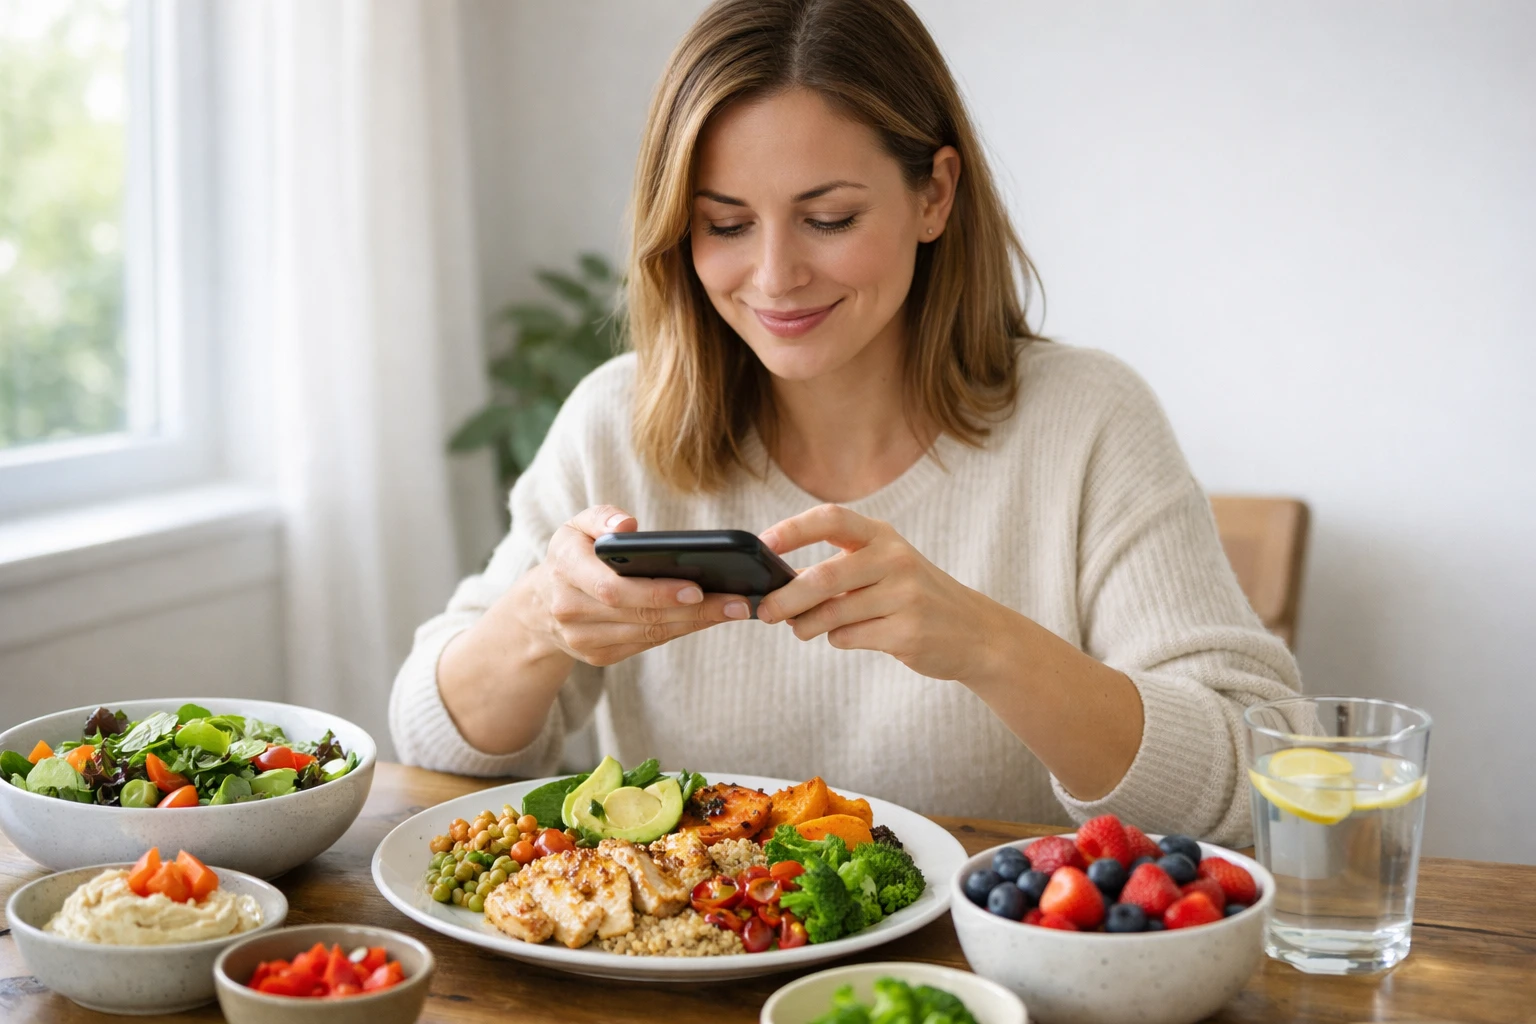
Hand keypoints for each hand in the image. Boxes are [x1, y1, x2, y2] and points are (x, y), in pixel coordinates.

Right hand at [521, 505, 750, 666]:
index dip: (656, 591)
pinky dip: (680, 630)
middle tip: (738, 602)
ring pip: (649, 633)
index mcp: (565, 569)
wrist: (541, 604)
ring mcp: (583, 639)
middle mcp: (570, 609)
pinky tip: (709, 618)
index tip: (697, 587)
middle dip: (695, 610)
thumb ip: (601, 516)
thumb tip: (627, 526)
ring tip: (734, 609)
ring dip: (695, 623)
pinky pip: (647, 643)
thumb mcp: (577, 526)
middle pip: (641, 615)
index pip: (613, 588)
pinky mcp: (599, 655)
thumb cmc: (574, 554)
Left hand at [755, 504, 1005, 681]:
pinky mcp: (908, 632)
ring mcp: (905, 596)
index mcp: (882, 536)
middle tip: (764, 611)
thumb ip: (838, 569)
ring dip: (807, 625)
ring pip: (833, 613)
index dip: (792, 529)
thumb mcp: (885, 567)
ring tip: (802, 628)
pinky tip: (849, 635)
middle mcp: (895, 559)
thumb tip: (776, 584)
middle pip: (824, 576)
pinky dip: (838, 639)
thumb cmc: (914, 597)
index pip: (830, 518)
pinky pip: (850, 637)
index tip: (763, 546)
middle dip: (786, 597)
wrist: (976, 632)